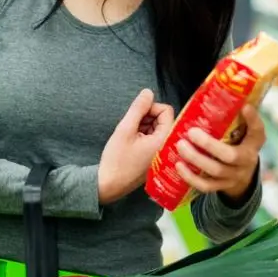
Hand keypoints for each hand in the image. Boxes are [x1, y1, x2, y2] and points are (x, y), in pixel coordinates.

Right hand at [98, 89, 174, 204]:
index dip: (150, 108)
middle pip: (164, 119)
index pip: (166, 111)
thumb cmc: (116, 160)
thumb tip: (148, 92)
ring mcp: (162, 153)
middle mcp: (168, 147)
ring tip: (130, 136)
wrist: (110, 185)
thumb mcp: (125, 130)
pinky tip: (131, 143)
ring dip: (144, 126)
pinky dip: (144, 136)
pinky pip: (155, 139)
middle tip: (131, 126)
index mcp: (164, 140)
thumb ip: (138, 109)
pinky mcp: (156, 158)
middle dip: (147, 118)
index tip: (136, 116)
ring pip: (158, 128)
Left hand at [174, 101, 265, 202]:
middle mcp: (247, 161)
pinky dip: (191, 177)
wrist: (243, 173)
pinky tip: (179, 165)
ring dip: (196, 159)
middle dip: (209, 145)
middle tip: (191, 132)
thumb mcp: (243, 131)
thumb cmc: (238, 143)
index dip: (253, 120)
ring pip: (215, 171)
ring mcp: (234, 176)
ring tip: (180, 146)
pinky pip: (206, 186)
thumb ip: (235, 116)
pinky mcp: (221, 187)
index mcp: (254, 143)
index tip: (245, 107)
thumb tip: (220, 90)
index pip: (257, 132)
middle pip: (230, 156)